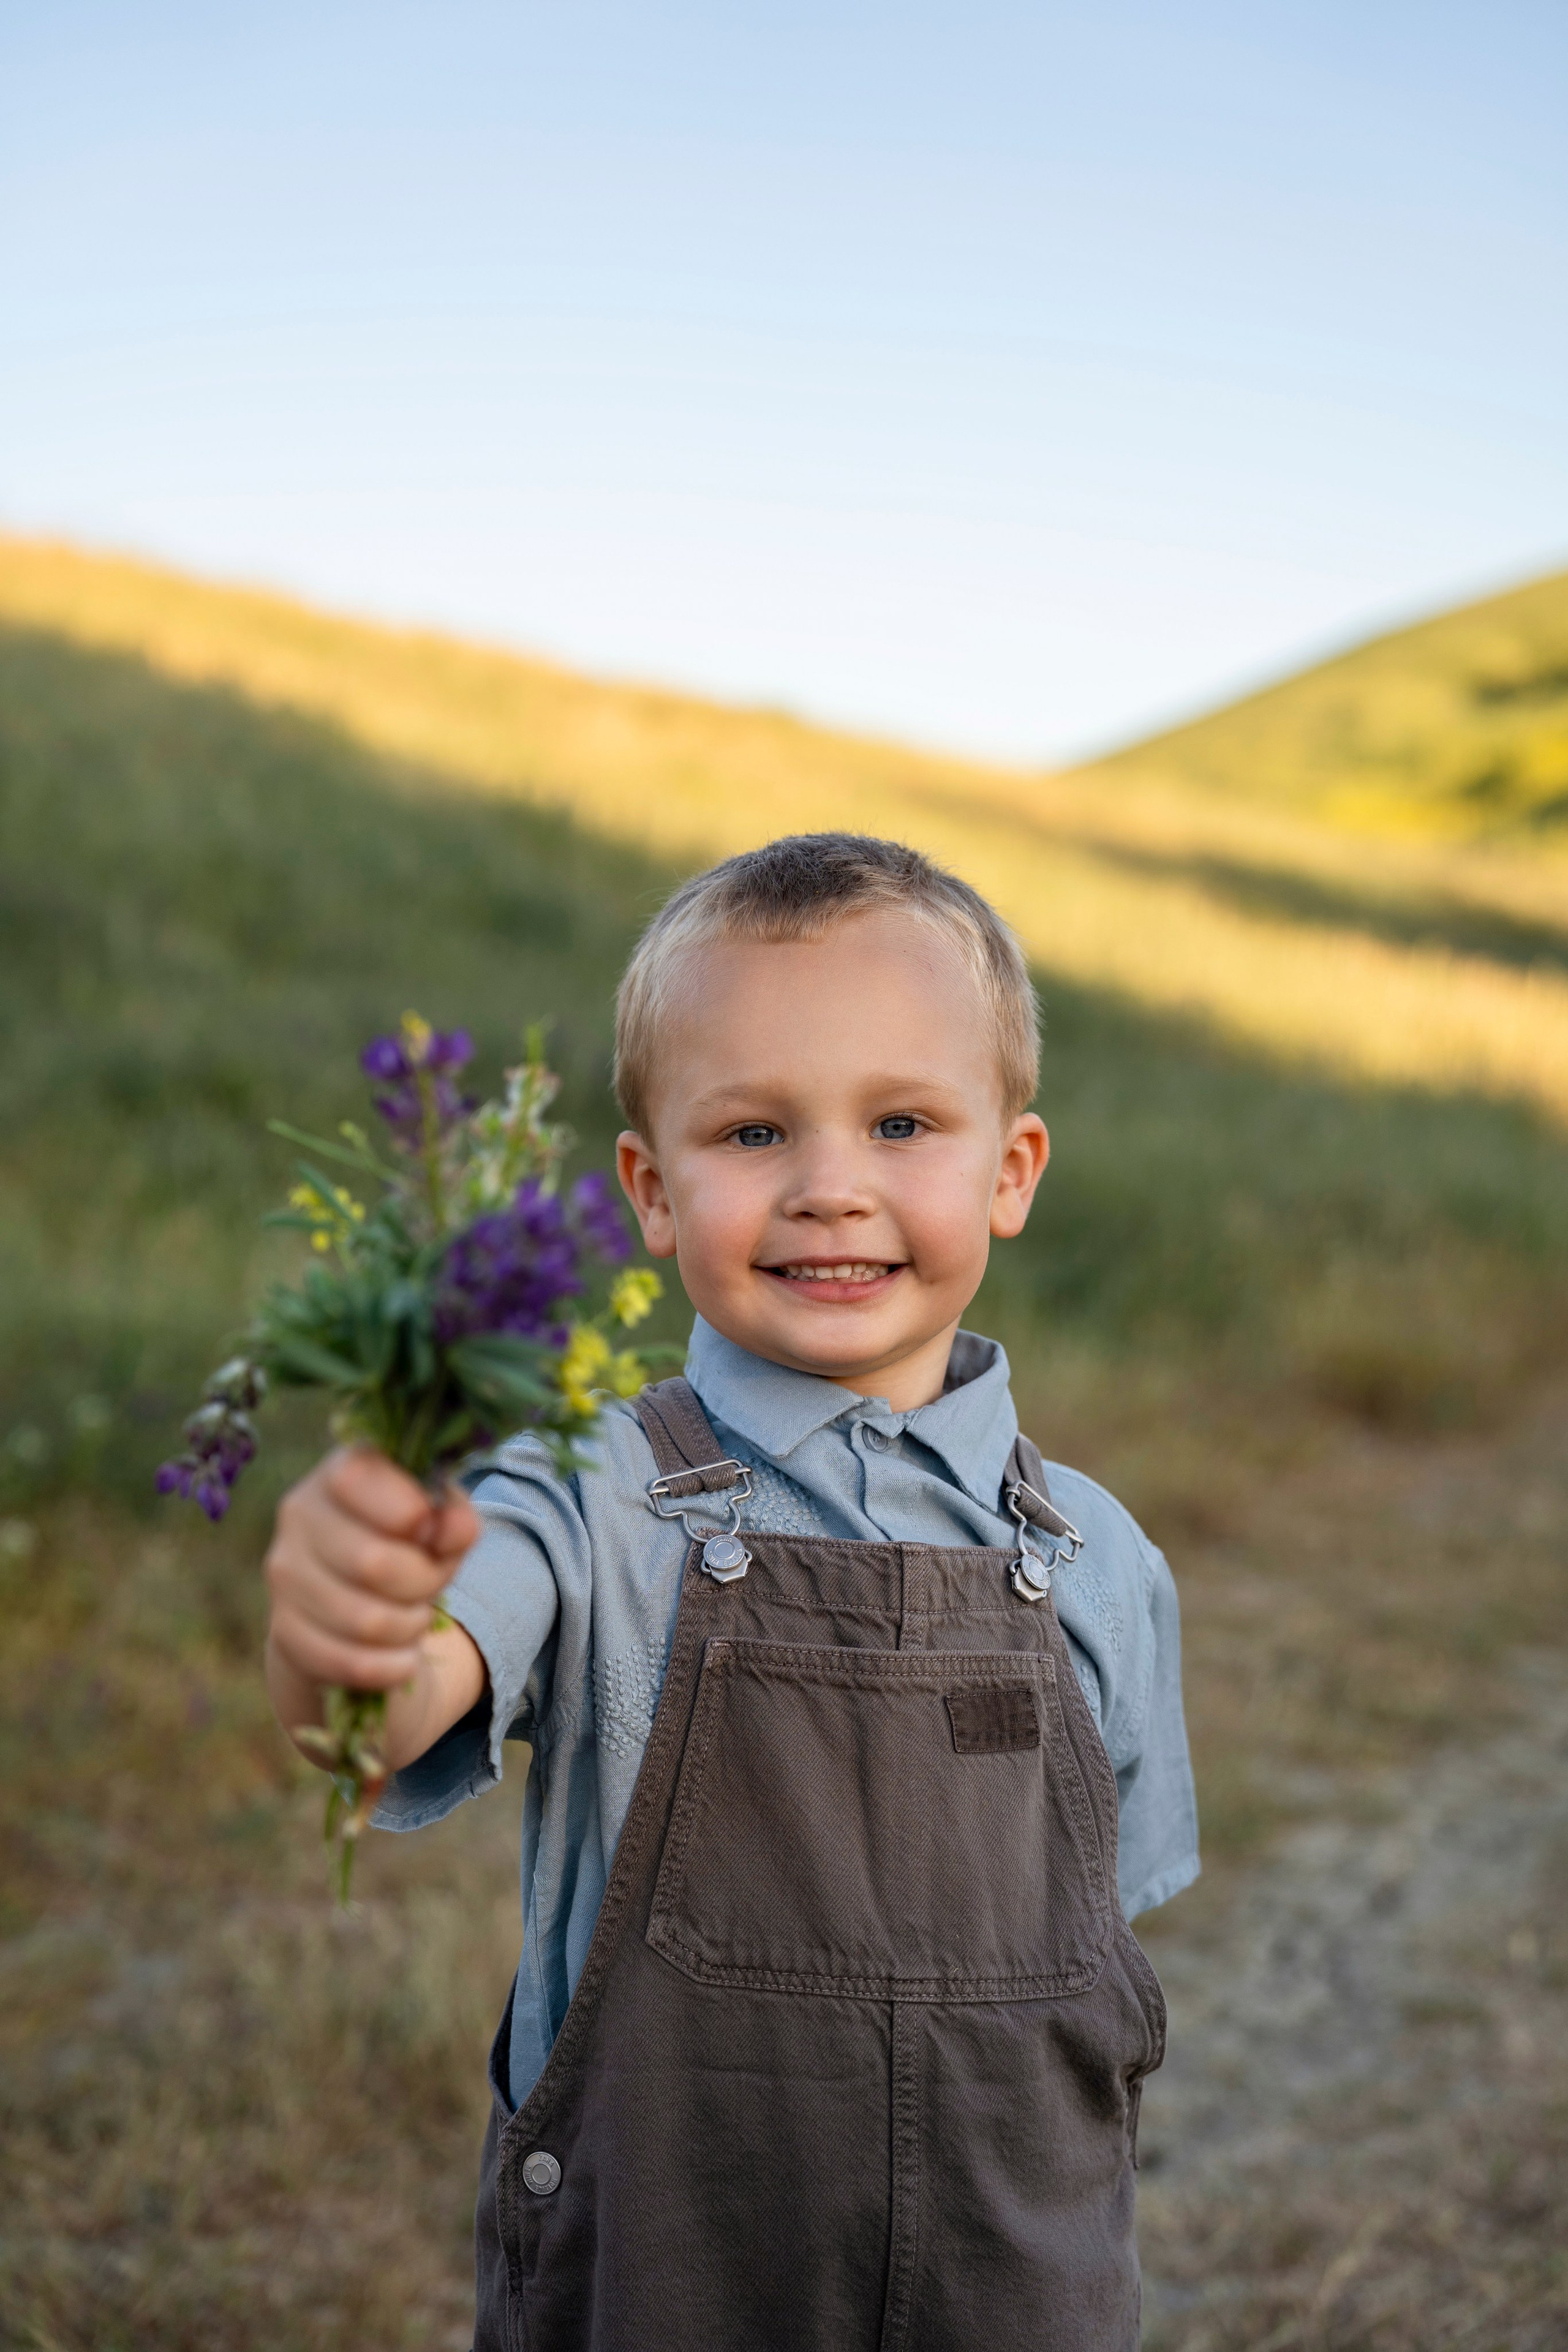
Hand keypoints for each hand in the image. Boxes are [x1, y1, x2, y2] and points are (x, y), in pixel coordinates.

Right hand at [265, 1446, 479, 1693]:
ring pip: (364, 1620)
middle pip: (373, 1562)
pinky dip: (390, 1667)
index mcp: (338, 1471)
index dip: (409, 1511)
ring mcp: (284, 1574)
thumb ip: (453, 1519)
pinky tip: (403, 1658)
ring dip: (410, 1627)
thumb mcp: (439, 1523)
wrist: (352, 1599)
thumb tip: (457, 1527)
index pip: (358, 1479)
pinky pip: (347, 1663)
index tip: (429, 1529)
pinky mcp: (283, 1631)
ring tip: (416, 1617)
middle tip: (432, 1583)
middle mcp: (299, 1514)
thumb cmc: (404, 1543)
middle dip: (423, 1582)